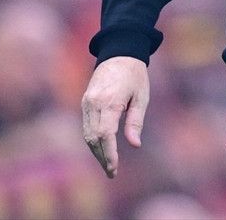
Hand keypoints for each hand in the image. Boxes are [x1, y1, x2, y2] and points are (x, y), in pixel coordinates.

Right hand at [81, 56, 148, 177]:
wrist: (119, 53)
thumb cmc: (135, 75)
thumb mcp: (142, 97)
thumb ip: (136, 122)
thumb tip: (135, 145)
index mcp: (110, 101)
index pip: (105, 134)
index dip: (109, 154)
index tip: (114, 168)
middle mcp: (94, 103)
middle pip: (93, 138)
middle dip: (102, 157)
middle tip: (112, 172)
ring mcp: (86, 102)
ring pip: (87, 134)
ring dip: (96, 151)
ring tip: (108, 165)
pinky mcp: (84, 102)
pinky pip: (86, 126)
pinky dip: (93, 140)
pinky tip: (102, 149)